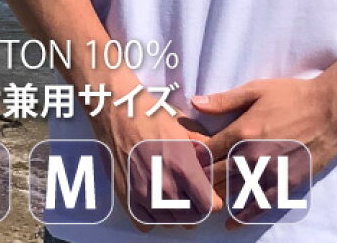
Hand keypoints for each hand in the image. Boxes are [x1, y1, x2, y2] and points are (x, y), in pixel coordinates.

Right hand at [90, 70, 222, 231]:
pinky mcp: (126, 199)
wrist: (118, 113)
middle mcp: (163, 186)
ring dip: (177, 214)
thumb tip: (217, 163)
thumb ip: (204, 149)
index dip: (213, 201)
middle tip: (194, 193)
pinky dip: (154, 216)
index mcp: (182, 166)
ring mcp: (143, 196)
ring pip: (170, 223)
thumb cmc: (153, 116)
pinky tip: (157, 200)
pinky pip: (147, 223)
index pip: (207, 205)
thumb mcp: (185, 126)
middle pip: (191, 218)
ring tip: (177, 195)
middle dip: (197, 208)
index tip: (211, 194)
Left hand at [191, 76, 336, 228]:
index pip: (205, 153)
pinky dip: (243, 216)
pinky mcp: (286, 183)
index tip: (181, 163)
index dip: (191, 159)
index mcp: (241, 131)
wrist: (330, 108)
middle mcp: (251, 156)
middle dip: (198, 181)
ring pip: (233, 192)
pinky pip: (260, 205)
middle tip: (185, 187)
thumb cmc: (293, 95)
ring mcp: (269, 173)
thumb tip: (195, 103)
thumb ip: (224, 99)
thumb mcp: (257, 89)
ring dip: (216, 198)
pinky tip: (231, 223)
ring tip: (200, 204)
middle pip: (215, 176)